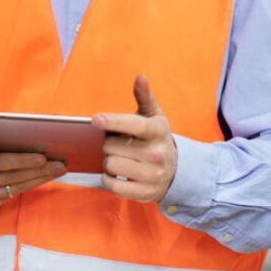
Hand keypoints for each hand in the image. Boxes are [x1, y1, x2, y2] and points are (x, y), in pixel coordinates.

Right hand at [0, 133, 66, 207]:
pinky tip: (45, 176)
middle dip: (38, 171)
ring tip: (58, 169)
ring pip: (16, 188)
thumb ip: (5, 135)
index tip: (43, 157)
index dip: (22, 161)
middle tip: (60, 164)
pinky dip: (32, 185)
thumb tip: (38, 134)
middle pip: (12, 177)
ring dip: (40, 179)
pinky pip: (14, 195)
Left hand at [92, 74, 177, 202]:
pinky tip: (115, 174)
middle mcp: (157, 154)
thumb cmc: (155, 138)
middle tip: (117, 144)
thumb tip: (141, 77)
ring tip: (118, 158)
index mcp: (158, 131)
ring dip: (108, 161)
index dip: (113, 121)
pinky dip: (108, 179)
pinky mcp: (145, 193)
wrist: (175, 170)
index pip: (134, 125)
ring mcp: (153, 175)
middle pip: (112, 147)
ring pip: (111, 166)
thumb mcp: (154, 116)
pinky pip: (113, 186)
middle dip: (108, 144)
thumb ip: (144, 97)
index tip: (95, 119)